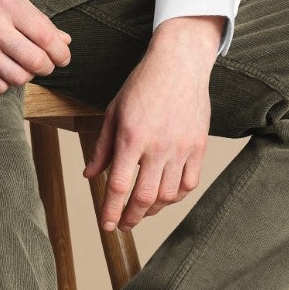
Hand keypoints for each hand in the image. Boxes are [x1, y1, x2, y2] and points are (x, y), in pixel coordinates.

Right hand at [0, 0, 71, 91]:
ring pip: (19, 78)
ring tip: (23, 65)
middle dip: (48, 67)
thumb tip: (65, 41)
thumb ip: (37, 19)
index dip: (61, 52)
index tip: (62, 57)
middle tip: (46, 64)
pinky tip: (2, 69)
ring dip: (27, 75)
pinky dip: (7, 82)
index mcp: (7, 4)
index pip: (47, 38)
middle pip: (36, 62)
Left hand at [83, 20, 221, 230]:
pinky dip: (177, 197)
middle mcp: (157, 146)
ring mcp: (181, 148)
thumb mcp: (114, 112)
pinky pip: (190, 183)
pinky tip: (166, 197)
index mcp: (131, 137)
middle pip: (144, 198)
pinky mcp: (199, 146)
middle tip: (123, 224)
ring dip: (153, 210)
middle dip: (131, 217)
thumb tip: (89, 175)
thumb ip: (102, 147)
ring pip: (168, 196)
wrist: (180, 64)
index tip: (106, 225)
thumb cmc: (143, 84)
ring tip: (142, 210)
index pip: (119, 186)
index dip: (111, 211)